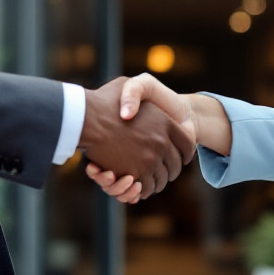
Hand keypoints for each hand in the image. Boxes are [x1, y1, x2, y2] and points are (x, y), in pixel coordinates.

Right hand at [79, 76, 195, 198]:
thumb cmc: (104, 100)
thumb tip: (144, 109)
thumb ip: (140, 93)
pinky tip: (140, 186)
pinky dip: (144, 189)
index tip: (182, 156)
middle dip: (172, 170)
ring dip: (158, 182)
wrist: (86, 118)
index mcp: (165, 122)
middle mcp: (161, 142)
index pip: (187, 144)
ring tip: (153, 180)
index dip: (186, 152)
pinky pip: (147, 187)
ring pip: (162, 179)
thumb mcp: (128, 85)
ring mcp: (149, 159)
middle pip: (176, 165)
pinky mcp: (135, 173)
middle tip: (167, 171)